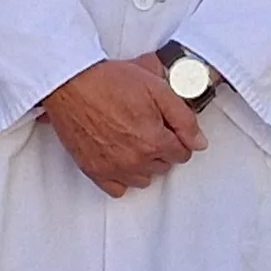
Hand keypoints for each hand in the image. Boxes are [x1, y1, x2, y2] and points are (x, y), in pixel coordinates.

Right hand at [42, 58, 205, 197]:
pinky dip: (122, 176)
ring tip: (134, 141)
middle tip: (149, 127)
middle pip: (164, 166)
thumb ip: (183, 118)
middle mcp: (135, 160)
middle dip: (162, 149)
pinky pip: (117, 188)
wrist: (70, 83)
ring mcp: (113, 168)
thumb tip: (199, 142)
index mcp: (154, 140)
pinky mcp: (94, 170)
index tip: (168, 127)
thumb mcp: (157, 88)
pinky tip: (120, 158)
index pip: (183, 153)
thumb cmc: (109, 81)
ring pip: (143, 179)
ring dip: (144, 164)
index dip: (178, 137)